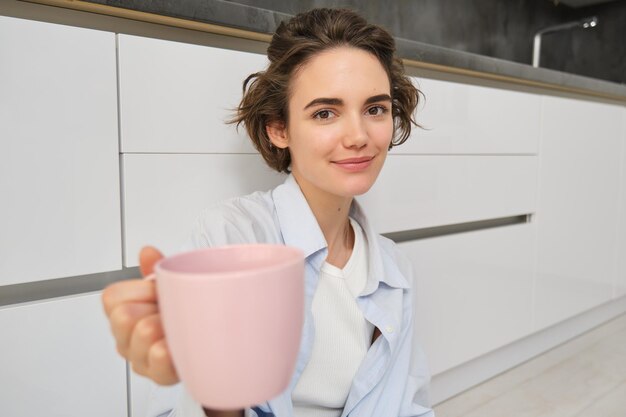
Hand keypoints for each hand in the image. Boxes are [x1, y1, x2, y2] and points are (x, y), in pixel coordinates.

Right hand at [102, 246, 178, 384]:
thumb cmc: (182, 315)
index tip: (156, 290)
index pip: (112, 297)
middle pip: (124, 315)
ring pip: (143, 332)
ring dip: (165, 325)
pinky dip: (171, 348)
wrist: (210, 343)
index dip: (140, 289)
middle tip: (169, 309)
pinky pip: (159, 358)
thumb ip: (156, 270)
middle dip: (152, 306)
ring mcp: (140, 358)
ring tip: (178, 326)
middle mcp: (126, 338)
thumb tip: (147, 253)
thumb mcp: (169, 288)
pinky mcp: (158, 375)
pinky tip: (179, 344)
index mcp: (123, 313)